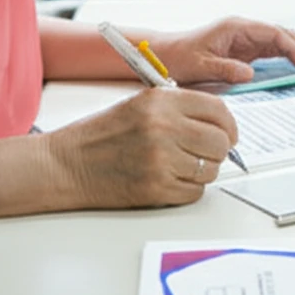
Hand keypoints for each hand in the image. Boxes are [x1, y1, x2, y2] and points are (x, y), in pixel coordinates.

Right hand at [47, 86, 237, 207]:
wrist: (66, 164)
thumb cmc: (100, 135)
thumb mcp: (140, 104)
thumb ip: (178, 108)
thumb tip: (217, 123)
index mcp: (160, 101)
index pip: (217, 110)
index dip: (228, 124)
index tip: (227, 132)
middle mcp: (163, 128)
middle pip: (220, 142)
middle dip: (219, 149)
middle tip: (206, 152)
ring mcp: (160, 160)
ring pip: (210, 169)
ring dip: (202, 170)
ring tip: (180, 165)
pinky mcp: (156, 188)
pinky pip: (195, 192)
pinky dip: (188, 189)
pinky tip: (169, 179)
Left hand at [149, 17, 294, 85]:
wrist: (165, 55)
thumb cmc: (179, 57)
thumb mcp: (200, 65)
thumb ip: (225, 69)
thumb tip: (250, 73)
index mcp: (236, 28)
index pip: (275, 34)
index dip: (294, 49)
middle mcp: (244, 30)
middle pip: (283, 35)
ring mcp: (245, 40)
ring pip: (280, 43)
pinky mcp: (244, 51)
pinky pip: (271, 54)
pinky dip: (286, 62)